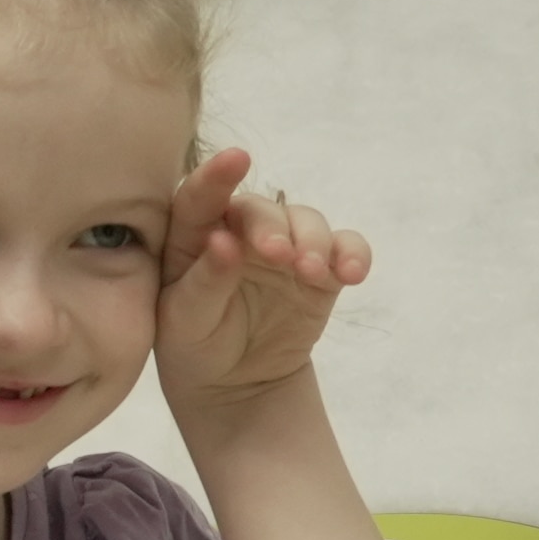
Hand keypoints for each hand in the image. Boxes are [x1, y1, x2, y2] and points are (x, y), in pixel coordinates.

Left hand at [156, 148, 369, 411]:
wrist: (234, 381)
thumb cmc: (192, 343)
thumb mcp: (184, 321)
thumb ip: (205, 281)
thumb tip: (223, 241)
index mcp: (193, 235)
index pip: (200, 198)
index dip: (217, 176)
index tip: (237, 158)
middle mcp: (241, 231)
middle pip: (261, 209)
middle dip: (274, 226)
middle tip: (280, 254)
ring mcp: (286, 247)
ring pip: (307, 221)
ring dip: (315, 242)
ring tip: (313, 273)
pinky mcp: (322, 270)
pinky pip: (346, 248)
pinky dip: (354, 255)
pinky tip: (352, 275)